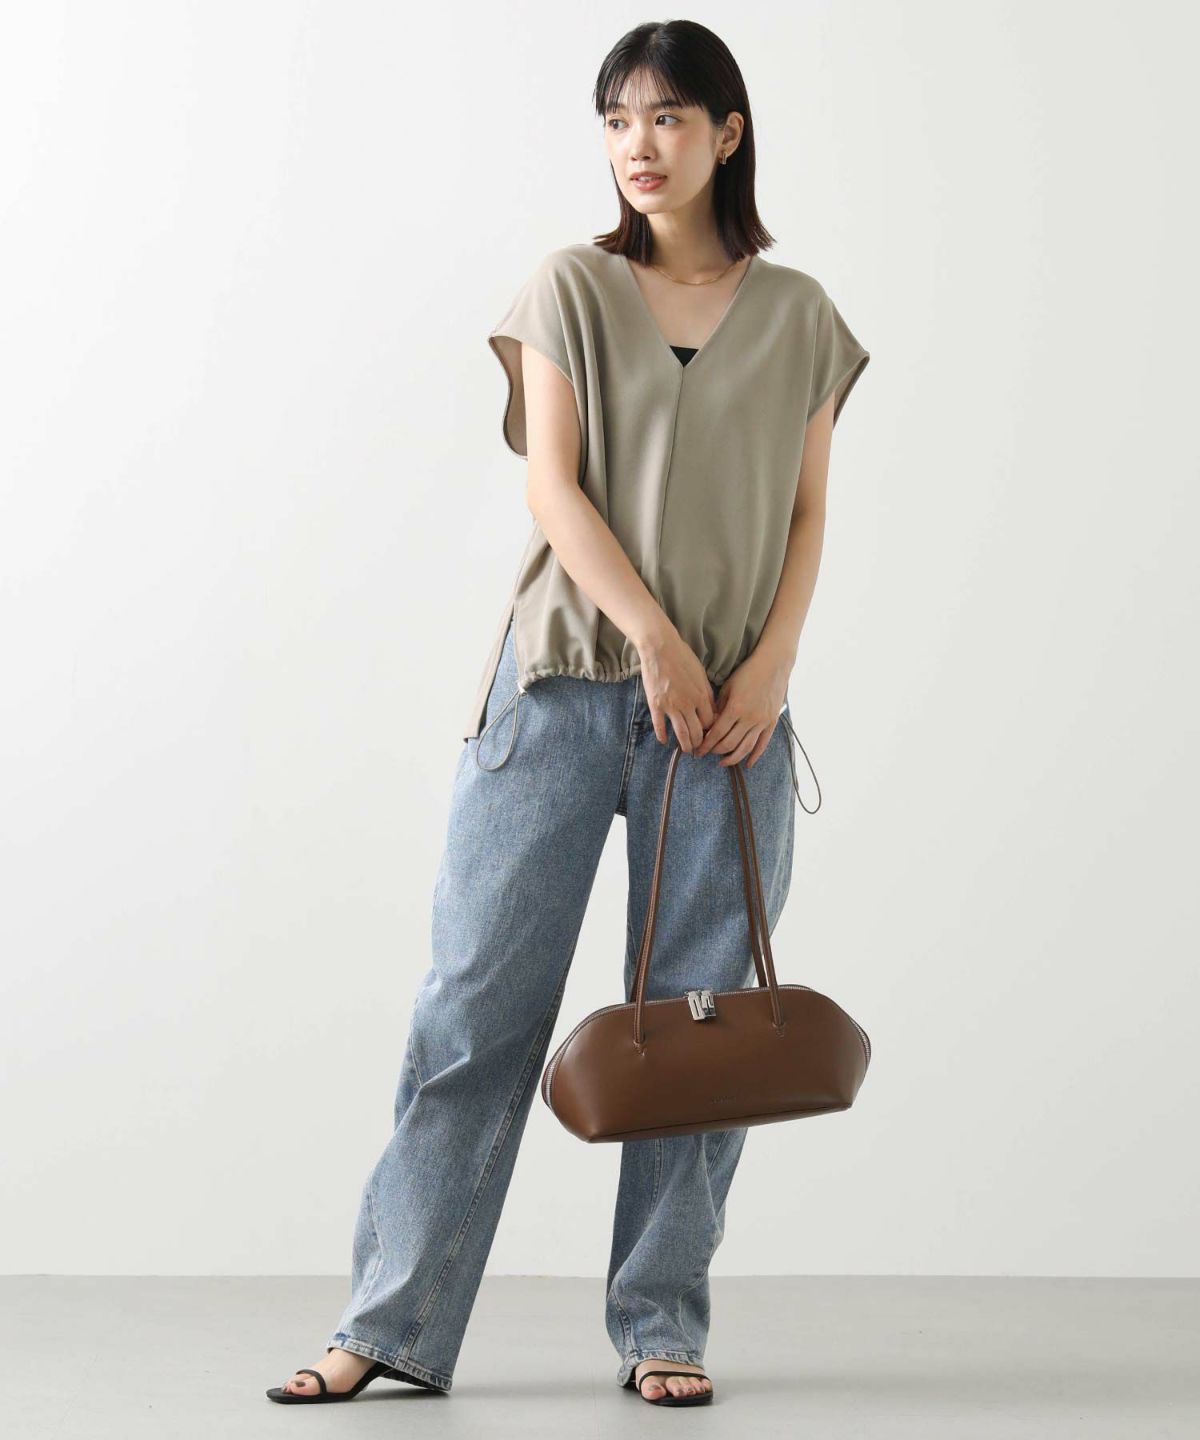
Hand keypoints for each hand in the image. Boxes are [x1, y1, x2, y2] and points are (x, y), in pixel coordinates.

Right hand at [635, 627, 716, 752]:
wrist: (660, 648)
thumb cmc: (683, 657)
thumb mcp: (701, 675)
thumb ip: (707, 694)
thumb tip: (711, 710)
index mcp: (701, 696)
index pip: (711, 723)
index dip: (711, 732)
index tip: (710, 736)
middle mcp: (688, 704)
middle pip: (697, 732)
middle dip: (700, 744)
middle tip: (700, 750)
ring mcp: (671, 706)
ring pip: (681, 733)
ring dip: (685, 745)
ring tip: (687, 751)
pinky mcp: (656, 705)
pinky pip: (660, 726)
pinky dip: (662, 735)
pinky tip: (664, 741)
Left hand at [694, 651, 788, 767]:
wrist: (773, 665)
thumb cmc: (747, 673)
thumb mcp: (728, 687)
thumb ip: (718, 707)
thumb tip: (709, 725)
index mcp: (735, 708)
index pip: (717, 733)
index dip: (706, 744)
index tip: (698, 750)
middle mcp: (749, 718)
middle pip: (729, 744)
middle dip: (716, 751)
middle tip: (707, 754)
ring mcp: (762, 722)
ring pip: (745, 748)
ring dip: (732, 758)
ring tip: (722, 762)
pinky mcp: (771, 722)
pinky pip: (762, 744)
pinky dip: (754, 756)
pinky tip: (747, 764)